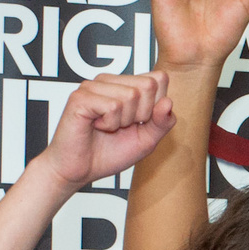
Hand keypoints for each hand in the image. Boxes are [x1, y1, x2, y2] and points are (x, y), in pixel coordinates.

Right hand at [38, 74, 174, 190]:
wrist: (80, 170)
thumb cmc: (111, 153)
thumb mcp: (147, 140)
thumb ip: (162, 122)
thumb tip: (168, 102)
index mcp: (126, 86)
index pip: (159, 79)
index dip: (157, 106)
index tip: (139, 122)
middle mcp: (109, 81)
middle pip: (148, 85)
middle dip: (142, 114)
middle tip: (121, 126)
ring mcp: (93, 86)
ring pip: (131, 95)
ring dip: (123, 121)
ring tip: (107, 127)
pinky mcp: (80, 97)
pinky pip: (113, 106)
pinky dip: (110, 124)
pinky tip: (96, 126)